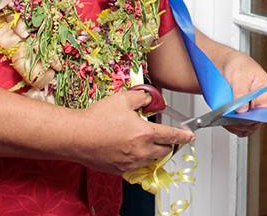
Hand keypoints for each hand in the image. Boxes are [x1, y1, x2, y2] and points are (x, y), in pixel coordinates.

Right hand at [73, 89, 194, 174]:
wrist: (77, 136)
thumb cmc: (97, 118)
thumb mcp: (122, 99)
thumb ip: (140, 97)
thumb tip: (148, 98)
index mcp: (145, 133)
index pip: (171, 135)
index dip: (183, 135)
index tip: (189, 136)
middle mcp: (140, 151)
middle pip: (164, 151)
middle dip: (168, 144)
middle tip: (165, 137)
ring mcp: (130, 163)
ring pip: (150, 160)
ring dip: (153, 152)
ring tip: (146, 142)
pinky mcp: (119, 169)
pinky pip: (135, 166)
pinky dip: (138, 159)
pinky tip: (129, 150)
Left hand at [220, 51, 266, 136]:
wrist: (231, 63)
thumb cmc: (238, 65)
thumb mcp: (238, 76)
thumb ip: (240, 93)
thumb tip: (242, 110)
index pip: (264, 113)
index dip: (250, 118)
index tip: (237, 118)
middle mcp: (265, 101)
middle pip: (257, 121)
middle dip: (242, 123)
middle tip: (228, 120)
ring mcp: (258, 107)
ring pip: (251, 125)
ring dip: (238, 126)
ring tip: (226, 120)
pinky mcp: (250, 111)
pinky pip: (246, 125)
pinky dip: (237, 126)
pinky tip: (228, 122)